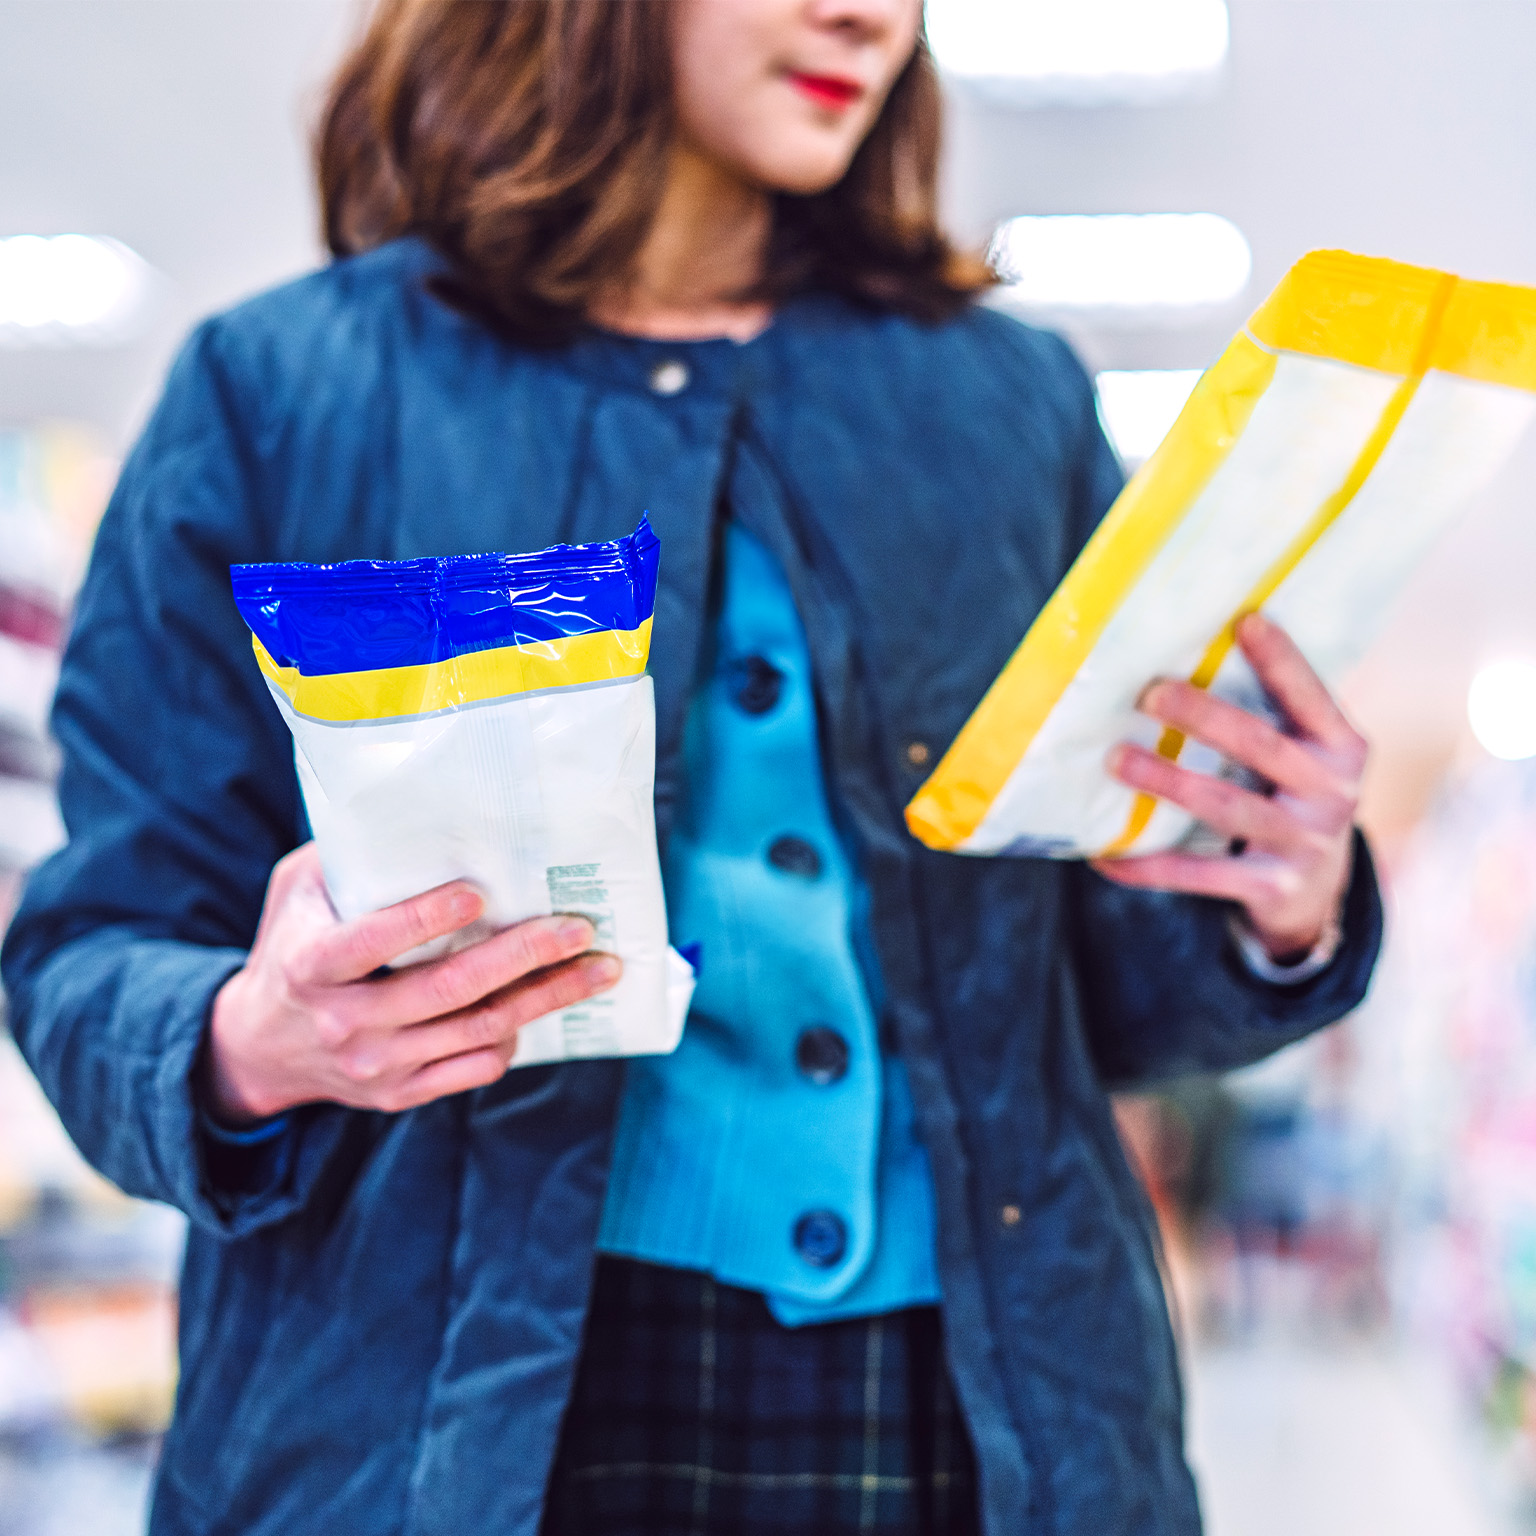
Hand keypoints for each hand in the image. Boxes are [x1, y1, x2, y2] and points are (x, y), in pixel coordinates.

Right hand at [205, 844, 621, 1122]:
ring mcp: (374, 1065)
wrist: (257, 1046)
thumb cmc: (293, 943)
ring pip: (477, 1030)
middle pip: (449, 989)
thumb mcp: (298, 890)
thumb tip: (423, 811)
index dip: (424, 919)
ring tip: (599, 967)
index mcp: (312, 964)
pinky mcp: (399, 1094)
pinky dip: (516, 1035)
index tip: (478, 893)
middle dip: (523, 956)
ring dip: (547, 998)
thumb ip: (349, 857)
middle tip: (578, 928)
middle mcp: (343, 1021)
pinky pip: (475, 1066)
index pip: (373, 942)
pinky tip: (547, 1003)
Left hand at [1089, 612, 1366, 960]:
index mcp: (1343, 749)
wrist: (1318, 892)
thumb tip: (1196, 650)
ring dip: (1168, 781)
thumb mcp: (1307, 755)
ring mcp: (1303, 844)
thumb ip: (1276, 714)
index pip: (1312, 697)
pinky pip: (1198, 874)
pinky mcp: (1270, 888)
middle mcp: (1333, 795)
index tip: (1245, 621)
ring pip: (1225, 807)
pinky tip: (1105, 853)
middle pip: (1260, 747)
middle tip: (1150, 693)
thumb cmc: (1293, 795)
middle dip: (1204, 717)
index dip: (1282, 661)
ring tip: (1117, 760)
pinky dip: (1148, 865)